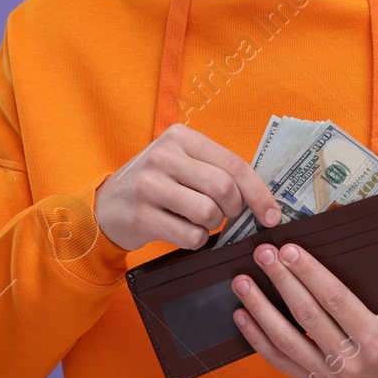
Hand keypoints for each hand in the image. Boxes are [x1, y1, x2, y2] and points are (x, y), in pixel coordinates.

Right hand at [95, 123, 280, 252]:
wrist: (106, 205)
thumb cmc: (155, 184)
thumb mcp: (180, 163)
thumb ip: (215, 170)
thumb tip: (263, 197)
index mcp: (181, 137)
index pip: (233, 164)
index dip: (259, 193)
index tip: (272, 215)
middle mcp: (164, 156)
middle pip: (224, 188)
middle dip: (234, 210)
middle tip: (226, 217)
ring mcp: (149, 185)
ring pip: (208, 213)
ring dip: (212, 226)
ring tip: (199, 222)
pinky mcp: (141, 215)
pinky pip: (190, 235)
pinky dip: (196, 240)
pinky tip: (184, 232)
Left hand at [231, 242, 377, 377]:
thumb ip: (361, 287)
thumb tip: (320, 253)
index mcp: (373, 337)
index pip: (334, 298)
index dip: (309, 273)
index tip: (289, 250)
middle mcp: (350, 360)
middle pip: (306, 315)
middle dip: (281, 281)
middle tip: (263, 255)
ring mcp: (329, 376)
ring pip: (286, 339)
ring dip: (260, 308)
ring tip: (242, 283)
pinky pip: (278, 359)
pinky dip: (257, 337)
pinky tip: (242, 315)